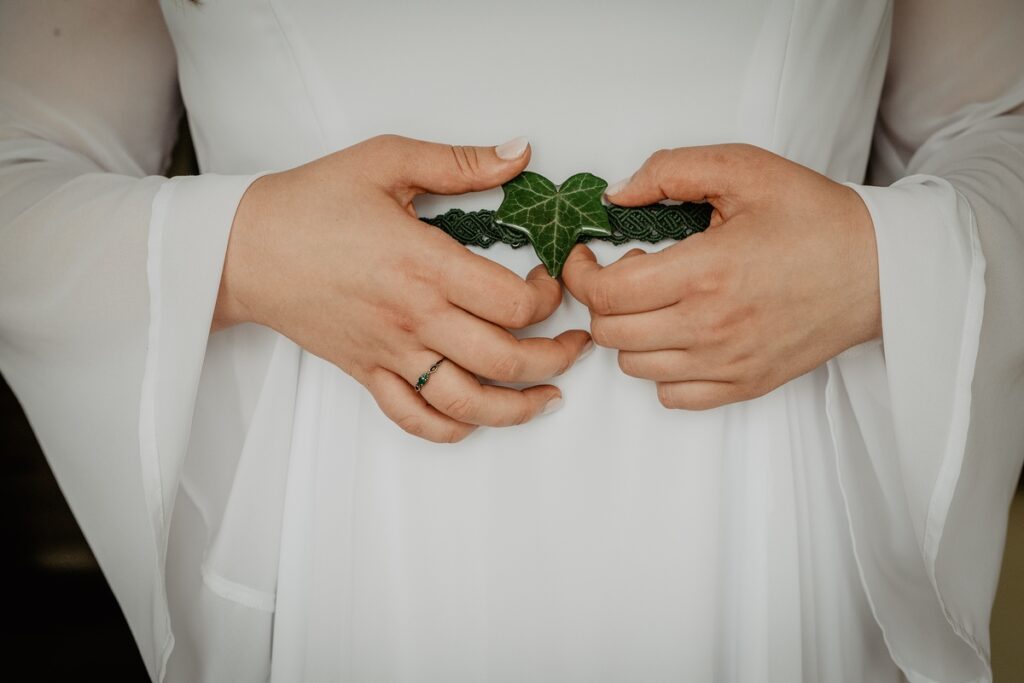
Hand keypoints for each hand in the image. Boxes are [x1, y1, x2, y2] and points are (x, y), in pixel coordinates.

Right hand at [215, 134, 592, 441]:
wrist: (245, 248)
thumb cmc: (311, 203)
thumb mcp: (385, 160)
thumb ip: (458, 162)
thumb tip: (518, 154)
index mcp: (425, 264)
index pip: (514, 303)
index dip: (551, 298)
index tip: (552, 282)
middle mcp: (414, 318)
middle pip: (507, 360)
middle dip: (558, 357)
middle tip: (578, 343)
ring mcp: (390, 353)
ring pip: (468, 403)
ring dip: (519, 408)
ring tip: (550, 395)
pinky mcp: (367, 373)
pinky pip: (414, 419)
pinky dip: (451, 429)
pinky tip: (476, 418)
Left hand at [560, 143, 879, 409]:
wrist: (879, 269)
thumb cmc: (815, 219)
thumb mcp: (744, 169)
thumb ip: (670, 171)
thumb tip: (617, 194)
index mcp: (705, 271)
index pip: (605, 293)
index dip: (580, 273)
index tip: (585, 257)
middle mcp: (710, 327)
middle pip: (610, 332)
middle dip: (602, 299)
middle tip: (627, 272)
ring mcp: (727, 363)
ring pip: (634, 366)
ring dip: (630, 332)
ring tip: (657, 302)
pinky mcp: (744, 385)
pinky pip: (672, 396)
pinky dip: (662, 370)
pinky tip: (680, 337)